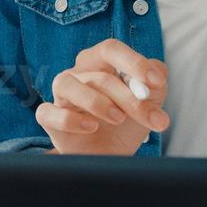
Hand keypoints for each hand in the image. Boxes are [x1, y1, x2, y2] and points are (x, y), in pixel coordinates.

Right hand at [37, 38, 169, 155]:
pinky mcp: (49, 118)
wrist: (109, 157)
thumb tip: (157, 74)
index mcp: (101, 62)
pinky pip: (49, 112)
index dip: (134, 62)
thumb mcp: (149, 102)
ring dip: (97, 102)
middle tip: (149, 116)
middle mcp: (79, 73)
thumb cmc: (126, 123)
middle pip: (97, 73)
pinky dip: (70, 119)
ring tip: (119, 119)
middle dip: (127, 97)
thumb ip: (157, 83)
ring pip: (68, 84)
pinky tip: (91, 127)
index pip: (111, 49)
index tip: (155, 82)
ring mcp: (62, 95)